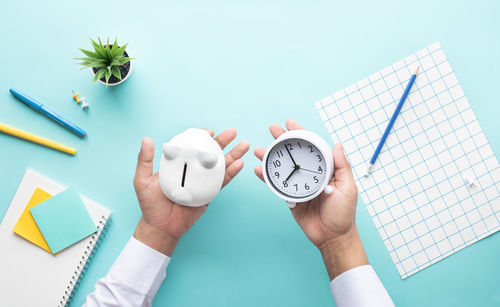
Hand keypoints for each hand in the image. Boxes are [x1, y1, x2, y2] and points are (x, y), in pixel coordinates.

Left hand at [133, 129, 248, 255]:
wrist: (161, 227)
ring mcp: (201, 181)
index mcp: (177, 164)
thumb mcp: (142, 180)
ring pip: (220, 165)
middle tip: (233, 132)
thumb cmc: (150, 204)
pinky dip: (231, 172)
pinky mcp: (209, 193)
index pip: (191, 147)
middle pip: (209, 153)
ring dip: (233, 155)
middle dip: (223, 142)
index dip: (201, 138)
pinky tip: (239, 164)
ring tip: (244, 145)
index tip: (209, 132)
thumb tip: (147, 139)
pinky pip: (222, 181)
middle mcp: (191, 170)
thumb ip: (144, 160)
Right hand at [254, 119, 367, 278]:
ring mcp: (298, 186)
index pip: (311, 147)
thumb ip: (342, 166)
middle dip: (282, 140)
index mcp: (325, 169)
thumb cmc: (343, 214)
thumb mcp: (347, 188)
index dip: (301, 134)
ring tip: (259, 150)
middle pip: (294, 153)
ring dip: (270, 158)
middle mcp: (310, 174)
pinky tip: (258, 171)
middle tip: (272, 129)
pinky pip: (276, 186)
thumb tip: (337, 144)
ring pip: (282, 168)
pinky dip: (266, 178)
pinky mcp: (290, 198)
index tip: (290, 123)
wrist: (332, 237)